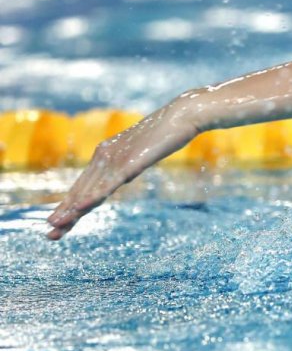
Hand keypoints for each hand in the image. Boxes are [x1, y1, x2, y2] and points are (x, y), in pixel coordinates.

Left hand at [46, 98, 198, 239]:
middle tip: (50, 234)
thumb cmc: (166, 132)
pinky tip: (80, 208)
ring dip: (72, 210)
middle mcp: (104, 156)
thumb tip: (125, 171)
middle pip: (80, 191)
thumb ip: (129, 161)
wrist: (182, 115)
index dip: (69, 205)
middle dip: (65, 213)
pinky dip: (92, 197)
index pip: (83, 185)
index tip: (58, 223)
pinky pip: (108, 184)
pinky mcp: (130, 163)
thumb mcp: (141, 151)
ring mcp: (116, 159)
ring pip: (89, 190)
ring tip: (56, 227)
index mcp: (105, 153)